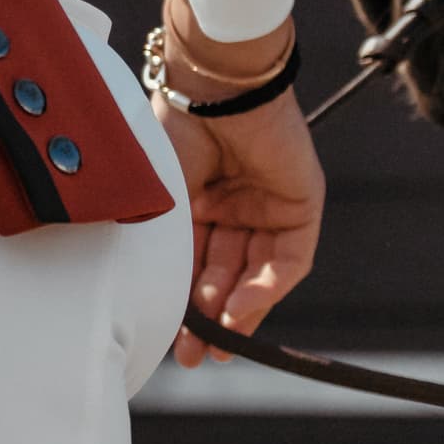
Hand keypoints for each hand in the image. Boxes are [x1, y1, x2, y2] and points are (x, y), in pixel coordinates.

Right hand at [153, 0, 323, 363]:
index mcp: (195, 198)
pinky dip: (267, 288)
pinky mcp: (302, 204)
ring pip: (256, 272)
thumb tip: (141, 295)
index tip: (171, 341)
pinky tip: (241, 311)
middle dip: (210, 318)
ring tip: (217, 344)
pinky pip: (289, 259)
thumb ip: (160, 245)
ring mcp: (269, 204)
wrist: (214, 87)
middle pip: (225, 274)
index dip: (184, 303)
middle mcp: (234, 204)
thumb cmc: (172, 130)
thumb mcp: (158, 197)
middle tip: (194, 357)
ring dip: (237, 310)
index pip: (194, 262)